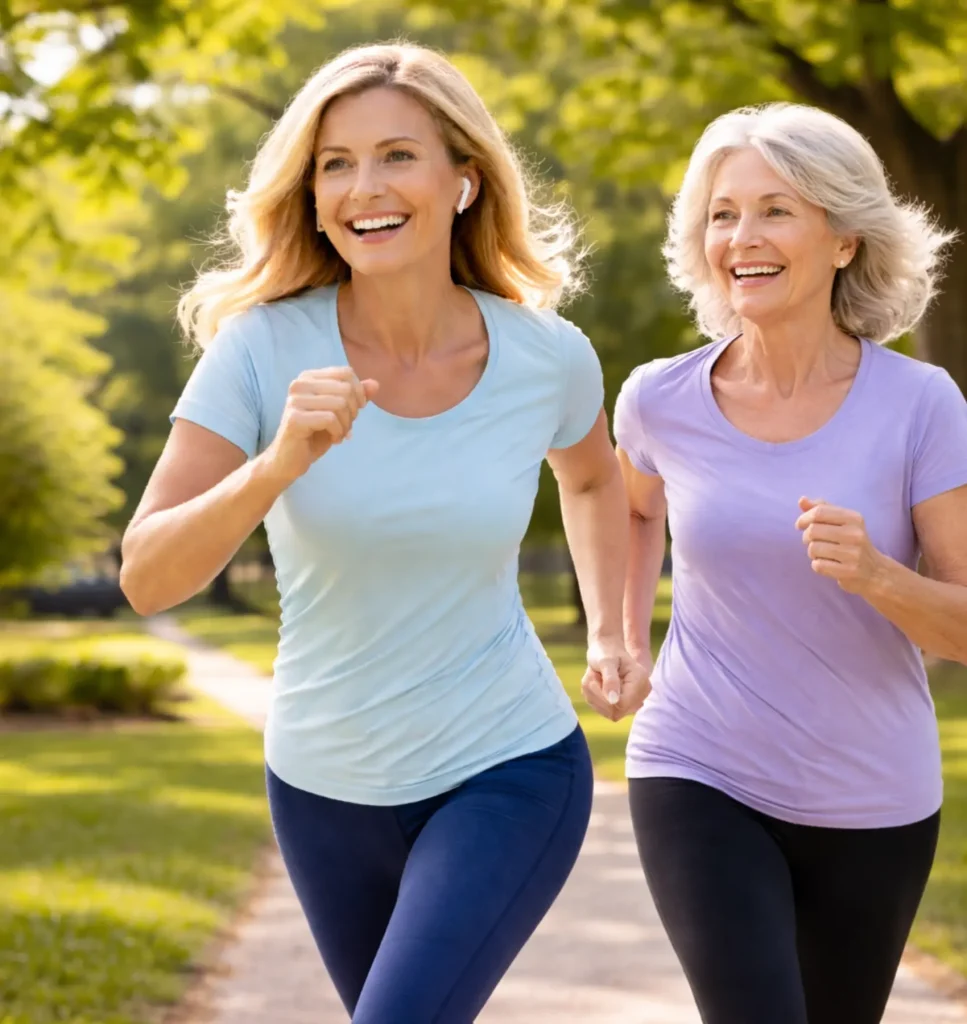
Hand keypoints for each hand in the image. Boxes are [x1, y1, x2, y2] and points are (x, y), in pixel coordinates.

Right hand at [265, 367, 378, 482]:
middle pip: (346, 388)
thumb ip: (356, 397)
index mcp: (308, 377)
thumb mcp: (340, 414)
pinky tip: (333, 440)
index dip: (358, 392)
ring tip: (339, 434)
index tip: (354, 411)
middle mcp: (299, 384)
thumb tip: (375, 385)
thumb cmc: (314, 435)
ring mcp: (295, 400)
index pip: (346, 373)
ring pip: (340, 404)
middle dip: (353, 411)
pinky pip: (330, 419)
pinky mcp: (295, 418)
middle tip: (345, 427)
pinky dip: (338, 432)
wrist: (289, 460)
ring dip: (346, 424)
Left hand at [581, 640, 651, 721]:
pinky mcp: (626, 706)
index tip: (594, 680)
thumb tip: (614, 701)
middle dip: (599, 697)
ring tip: (597, 680)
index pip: (621, 704)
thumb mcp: (605, 662)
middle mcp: (641, 693)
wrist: (606, 649)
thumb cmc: (605, 652)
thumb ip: (610, 680)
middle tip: (594, 678)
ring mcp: (635, 701)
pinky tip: (599, 686)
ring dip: (596, 698)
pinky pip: (606, 712)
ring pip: (610, 714)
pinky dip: (597, 700)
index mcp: (641, 680)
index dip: (603, 696)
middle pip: (615, 712)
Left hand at [795, 497, 886, 594]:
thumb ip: (821, 509)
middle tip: (812, 541)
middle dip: (806, 537)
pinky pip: (818, 565)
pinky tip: (828, 564)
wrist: (875, 570)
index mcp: (854, 518)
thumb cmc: (851, 542)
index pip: (819, 512)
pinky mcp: (849, 571)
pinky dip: (817, 565)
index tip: (800, 525)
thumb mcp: (842, 521)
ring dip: (812, 552)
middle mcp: (856, 534)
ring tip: (822, 554)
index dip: (804, 518)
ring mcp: (854, 554)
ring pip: (813, 548)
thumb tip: (802, 500)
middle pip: (813, 530)